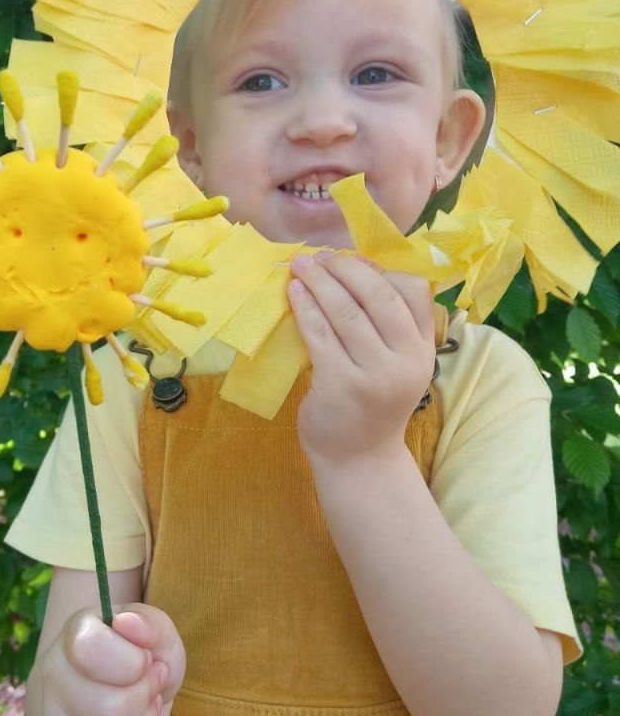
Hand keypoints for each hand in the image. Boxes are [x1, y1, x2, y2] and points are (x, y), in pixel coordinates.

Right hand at [38, 602, 185, 715]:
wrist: (101, 689)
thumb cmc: (133, 656)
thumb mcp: (153, 631)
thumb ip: (149, 623)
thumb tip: (128, 625)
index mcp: (73, 639)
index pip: (92, 651)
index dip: (134, 661)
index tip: (144, 660)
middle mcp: (53, 685)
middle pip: (113, 710)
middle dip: (147, 697)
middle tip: (148, 686)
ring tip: (142, 711)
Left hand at [287, 250, 435, 465]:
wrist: (358, 458)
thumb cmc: (372, 404)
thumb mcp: (396, 364)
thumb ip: (387, 326)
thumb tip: (350, 268)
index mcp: (423, 349)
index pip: (414, 291)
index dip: (380, 269)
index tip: (351, 260)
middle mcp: (405, 359)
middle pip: (377, 295)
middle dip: (345, 268)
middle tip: (320, 256)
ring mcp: (374, 373)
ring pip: (344, 311)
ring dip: (319, 282)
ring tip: (301, 267)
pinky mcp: (340, 384)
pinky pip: (319, 333)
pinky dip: (304, 307)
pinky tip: (293, 294)